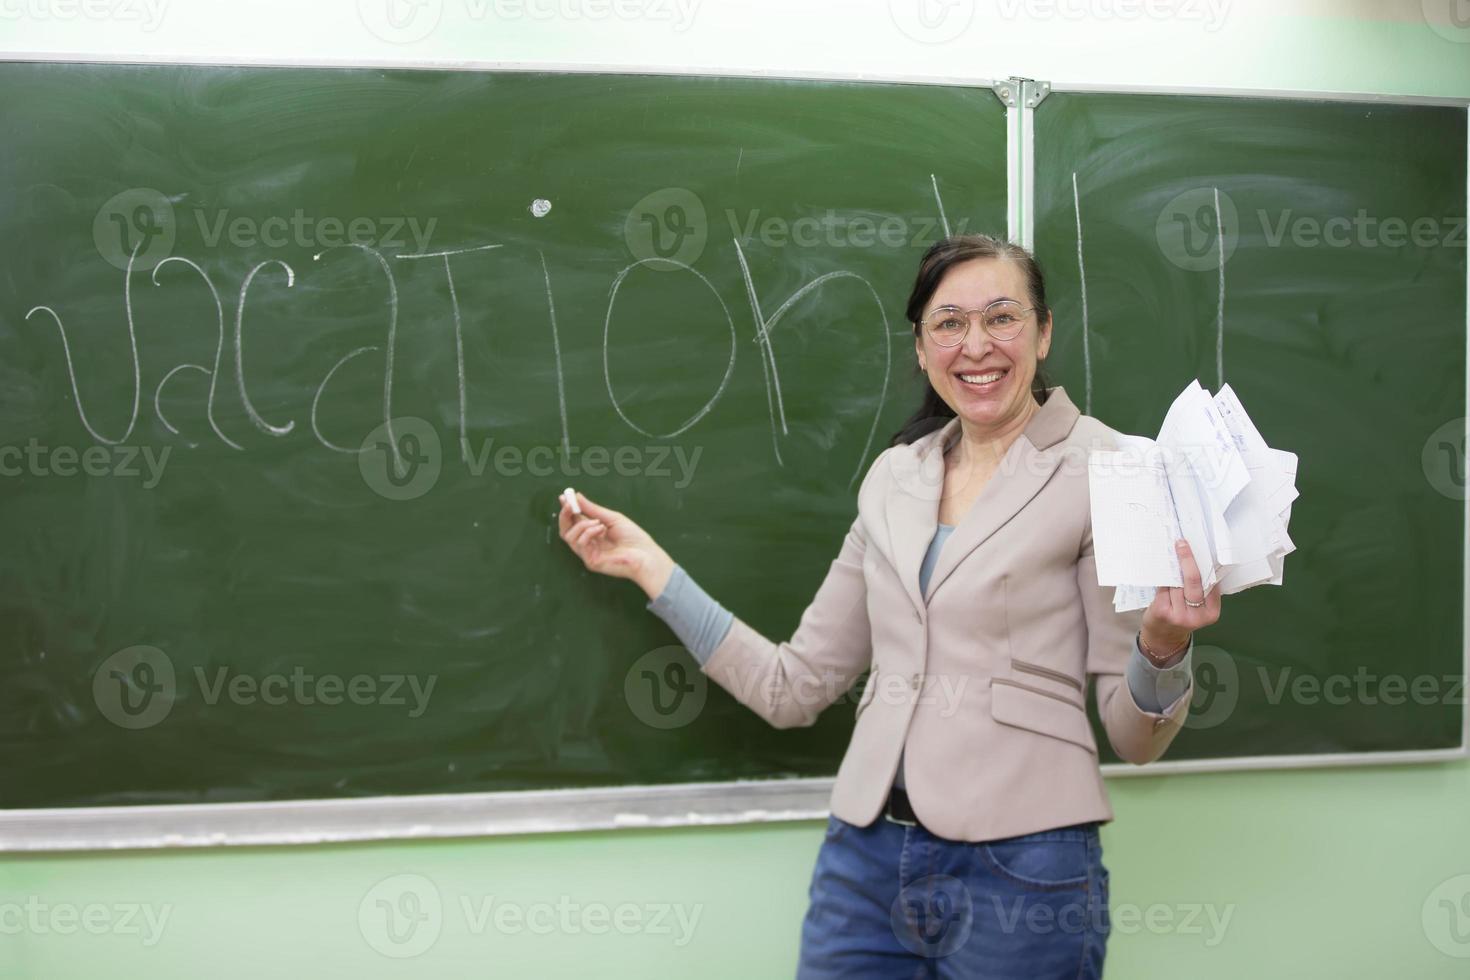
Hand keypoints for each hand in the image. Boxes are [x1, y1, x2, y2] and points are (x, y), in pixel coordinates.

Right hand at [556, 491, 673, 598]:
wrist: (646, 555)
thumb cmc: (634, 537)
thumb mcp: (612, 518)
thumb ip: (593, 509)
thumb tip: (576, 496)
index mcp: (594, 534)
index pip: (574, 522)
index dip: (567, 510)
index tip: (563, 497)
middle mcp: (589, 544)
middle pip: (566, 531)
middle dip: (565, 516)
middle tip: (569, 505)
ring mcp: (588, 554)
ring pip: (570, 537)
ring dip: (582, 525)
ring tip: (598, 522)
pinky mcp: (591, 562)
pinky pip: (580, 543)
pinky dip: (588, 533)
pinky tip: (601, 529)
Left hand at [1140, 539, 1220, 658]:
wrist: (1164, 638)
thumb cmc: (1182, 617)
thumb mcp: (1199, 608)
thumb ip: (1201, 590)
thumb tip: (1195, 559)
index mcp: (1212, 612)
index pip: (1210, 584)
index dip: (1203, 565)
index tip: (1198, 548)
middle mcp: (1197, 615)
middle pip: (1193, 581)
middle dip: (1187, 560)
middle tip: (1182, 544)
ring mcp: (1179, 615)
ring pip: (1176, 583)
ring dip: (1172, 569)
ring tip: (1170, 559)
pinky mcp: (1163, 612)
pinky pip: (1163, 588)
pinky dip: (1163, 579)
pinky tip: (1161, 572)